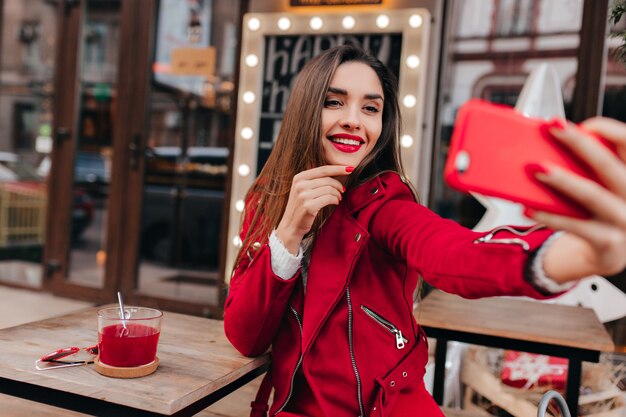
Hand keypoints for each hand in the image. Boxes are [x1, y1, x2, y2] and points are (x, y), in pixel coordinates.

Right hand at [276, 165, 351, 253]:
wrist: (290, 225)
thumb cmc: (301, 206)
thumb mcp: (303, 189)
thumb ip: (315, 179)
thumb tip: (337, 171)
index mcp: (299, 177)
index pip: (323, 169)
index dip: (338, 168)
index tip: (350, 168)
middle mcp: (300, 185)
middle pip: (328, 180)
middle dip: (338, 185)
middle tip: (342, 190)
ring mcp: (303, 196)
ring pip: (330, 189)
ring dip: (337, 194)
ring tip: (338, 198)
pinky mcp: (309, 206)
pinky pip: (329, 199)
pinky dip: (335, 200)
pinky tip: (335, 202)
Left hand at [528, 117, 625, 281]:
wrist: (613, 253)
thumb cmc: (603, 209)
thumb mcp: (604, 184)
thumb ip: (590, 166)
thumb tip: (552, 140)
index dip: (611, 131)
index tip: (585, 124)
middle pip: (608, 165)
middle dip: (579, 144)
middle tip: (552, 128)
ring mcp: (624, 220)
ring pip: (591, 195)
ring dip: (562, 179)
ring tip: (536, 167)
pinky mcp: (609, 242)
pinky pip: (576, 226)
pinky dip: (551, 216)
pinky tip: (530, 208)